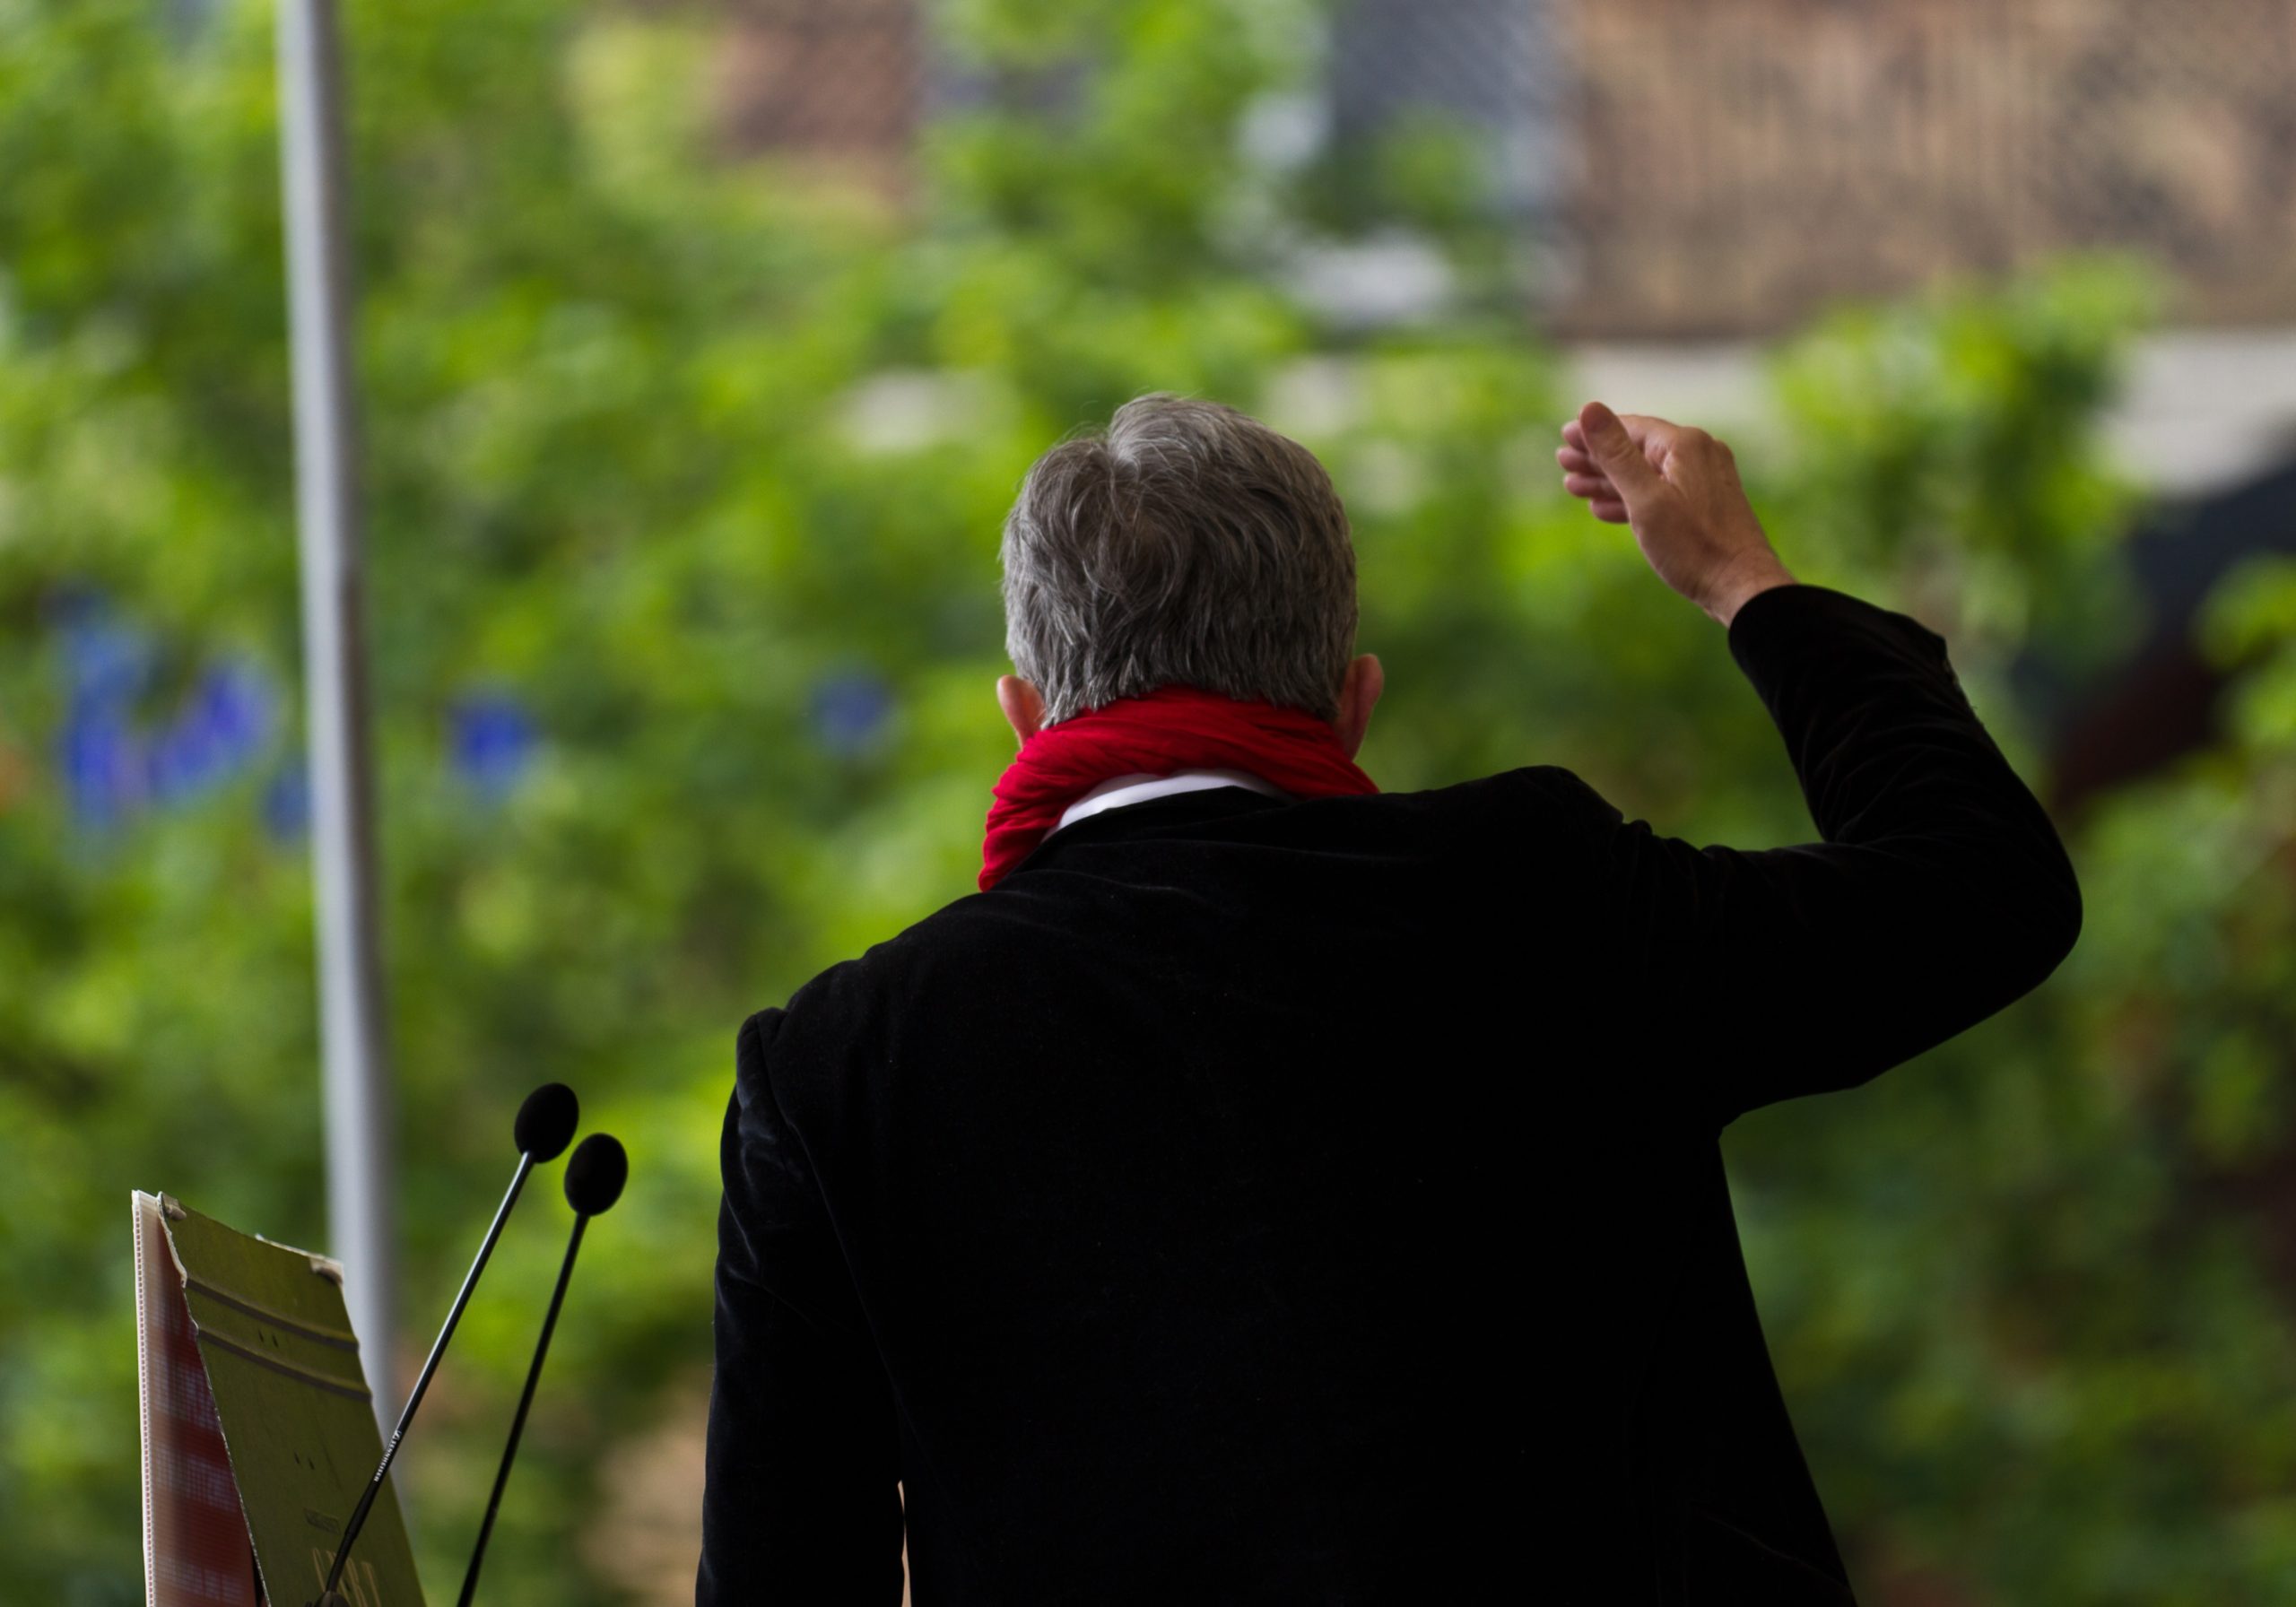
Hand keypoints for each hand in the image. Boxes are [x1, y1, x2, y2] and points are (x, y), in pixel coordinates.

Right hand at [1557, 401, 1796, 626]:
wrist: (1741, 586)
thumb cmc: (1693, 545)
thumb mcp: (1645, 499)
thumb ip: (1615, 455)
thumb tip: (1589, 409)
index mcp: (1685, 445)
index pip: (1630, 428)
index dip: (1594, 432)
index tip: (1565, 435)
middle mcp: (1699, 454)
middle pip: (1636, 449)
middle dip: (1597, 458)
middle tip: (1562, 461)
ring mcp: (1704, 479)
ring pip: (1646, 473)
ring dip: (1609, 481)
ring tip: (1574, 487)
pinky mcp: (1704, 504)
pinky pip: (1660, 492)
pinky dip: (1631, 499)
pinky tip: (1604, 509)